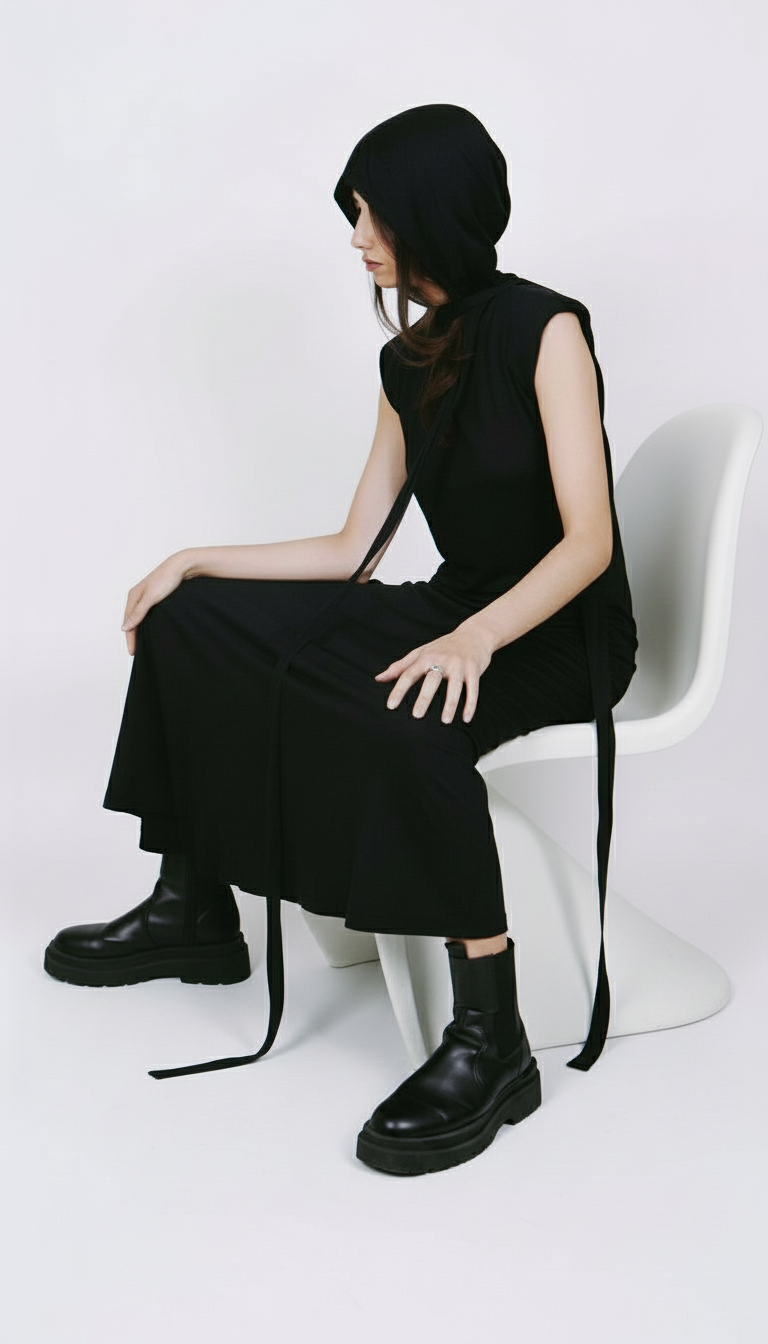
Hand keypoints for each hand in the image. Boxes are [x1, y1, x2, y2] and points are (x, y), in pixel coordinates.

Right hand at [121, 551, 190, 654]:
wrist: (182, 566)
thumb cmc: (167, 579)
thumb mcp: (151, 597)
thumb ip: (138, 612)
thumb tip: (124, 627)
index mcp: (133, 596)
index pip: (127, 622)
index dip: (129, 638)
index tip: (132, 652)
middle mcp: (137, 596)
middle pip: (131, 620)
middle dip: (132, 635)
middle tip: (135, 651)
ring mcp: (146, 596)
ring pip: (139, 617)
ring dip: (139, 629)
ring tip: (141, 643)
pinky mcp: (155, 596)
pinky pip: (147, 613)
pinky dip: (146, 623)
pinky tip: (150, 628)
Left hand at [375, 621, 494, 723]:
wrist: (474, 634)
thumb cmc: (443, 647)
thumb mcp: (421, 653)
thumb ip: (400, 666)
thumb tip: (378, 678)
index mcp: (425, 657)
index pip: (409, 674)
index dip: (399, 690)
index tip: (391, 706)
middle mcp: (442, 660)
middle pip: (432, 680)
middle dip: (424, 698)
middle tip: (417, 715)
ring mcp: (459, 665)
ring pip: (455, 687)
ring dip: (450, 704)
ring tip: (445, 721)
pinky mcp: (474, 669)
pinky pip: (473, 689)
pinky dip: (470, 704)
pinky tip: (466, 718)